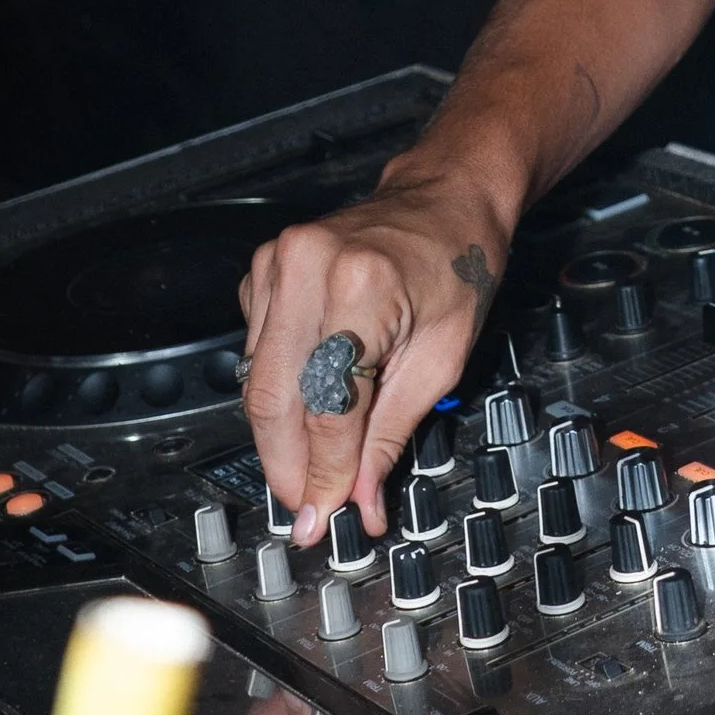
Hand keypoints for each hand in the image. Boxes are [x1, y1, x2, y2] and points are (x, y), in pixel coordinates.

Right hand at [238, 176, 506, 535]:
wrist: (446, 197)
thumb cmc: (458, 263)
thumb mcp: (443, 357)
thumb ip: (391, 432)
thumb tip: (359, 499)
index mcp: (361, 287)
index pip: (326, 408)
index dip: (324, 473)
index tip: (325, 517)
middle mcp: (307, 268)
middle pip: (274, 399)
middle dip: (288, 467)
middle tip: (306, 508)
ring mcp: (277, 263)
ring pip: (257, 381)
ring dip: (278, 436)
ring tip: (311, 466)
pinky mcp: (262, 268)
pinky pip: (255, 351)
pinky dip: (277, 390)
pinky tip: (308, 401)